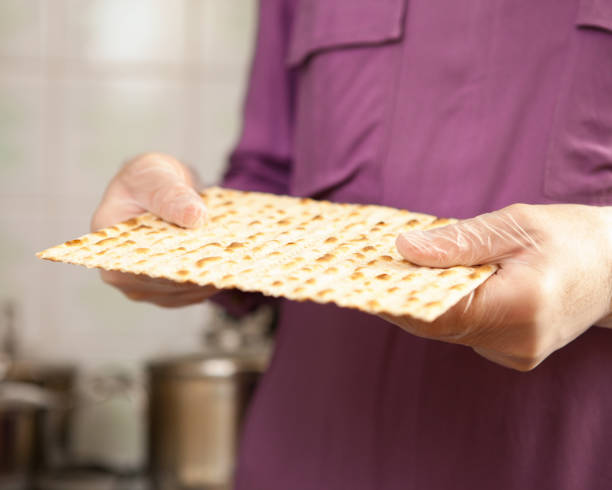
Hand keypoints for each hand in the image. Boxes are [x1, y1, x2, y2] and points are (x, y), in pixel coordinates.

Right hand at [91, 152, 217, 306]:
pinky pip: (194, 292)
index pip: (139, 266)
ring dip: (209, 276)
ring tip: (235, 258)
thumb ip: (170, 195)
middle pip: (164, 282)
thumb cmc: (150, 179)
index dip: (172, 263)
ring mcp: (143, 288)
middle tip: (230, 256)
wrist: (163, 191)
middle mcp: (120, 273)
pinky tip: (231, 264)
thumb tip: (194, 216)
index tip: (204, 255)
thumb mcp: (156, 176)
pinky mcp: (167, 293)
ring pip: (183, 290)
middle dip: (196, 269)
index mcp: (107, 244)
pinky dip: (212, 278)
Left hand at [386, 203, 611, 370]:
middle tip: (371, 267)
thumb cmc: (570, 238)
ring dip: (423, 300)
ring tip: (401, 268)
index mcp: (520, 307)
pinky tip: (441, 282)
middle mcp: (516, 342)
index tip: (361, 278)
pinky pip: (465, 330)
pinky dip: (447, 307)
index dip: (393, 297)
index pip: (436, 313)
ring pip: (448, 328)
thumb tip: (403, 249)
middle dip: (402, 295)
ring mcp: (515, 354)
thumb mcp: (514, 226)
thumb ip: (458, 241)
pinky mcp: (514, 353)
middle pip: (437, 323)